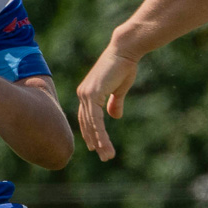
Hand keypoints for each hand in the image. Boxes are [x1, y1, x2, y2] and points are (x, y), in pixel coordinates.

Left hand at [75, 44, 139, 161]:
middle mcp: (83, 94)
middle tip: (103, 156)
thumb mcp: (119, 89)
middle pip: (87, 124)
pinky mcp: (93, 94)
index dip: (90, 132)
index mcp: (86, 93)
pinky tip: (104, 145)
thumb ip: (114, 103)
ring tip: (107, 156)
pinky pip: (96, 119)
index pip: (86, 118)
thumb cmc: (124, 66)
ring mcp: (86, 94)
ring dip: (100, 142)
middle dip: (95, 141)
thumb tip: (114, 117)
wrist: (125, 50)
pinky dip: (100, 134)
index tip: (94, 146)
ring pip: (91, 125)